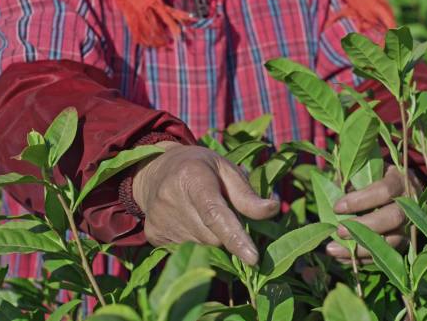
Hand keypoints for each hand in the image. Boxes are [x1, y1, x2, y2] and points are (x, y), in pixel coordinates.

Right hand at [133, 142, 279, 264]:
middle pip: (213, 237)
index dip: (235, 237)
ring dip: (211, 238)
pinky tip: (189, 221)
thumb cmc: (200, 168)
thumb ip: (247, 194)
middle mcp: (170, 199)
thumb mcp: (226, 169)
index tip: (253, 258)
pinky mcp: (153, 235)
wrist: (155, 171)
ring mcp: (159, 219)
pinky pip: (187, 251)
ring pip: (201, 248)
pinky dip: (196, 242)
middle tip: (223, 210)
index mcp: (192, 177)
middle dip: (226, 232)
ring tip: (203, 214)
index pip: (215, 213)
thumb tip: (273, 209)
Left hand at [325, 165, 418, 263]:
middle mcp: (411, 204)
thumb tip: (332, 196)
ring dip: (361, 249)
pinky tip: (341, 257)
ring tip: (333, 249)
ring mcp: (410, 225)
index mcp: (400, 181)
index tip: (337, 207)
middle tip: (339, 231)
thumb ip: (350, 180)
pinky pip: (387, 256)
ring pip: (392, 242)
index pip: (384, 191)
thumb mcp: (364, 170)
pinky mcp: (405, 242)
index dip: (359, 200)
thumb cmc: (374, 177)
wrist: (397, 189)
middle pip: (393, 218)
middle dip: (364, 227)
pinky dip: (363, 259)